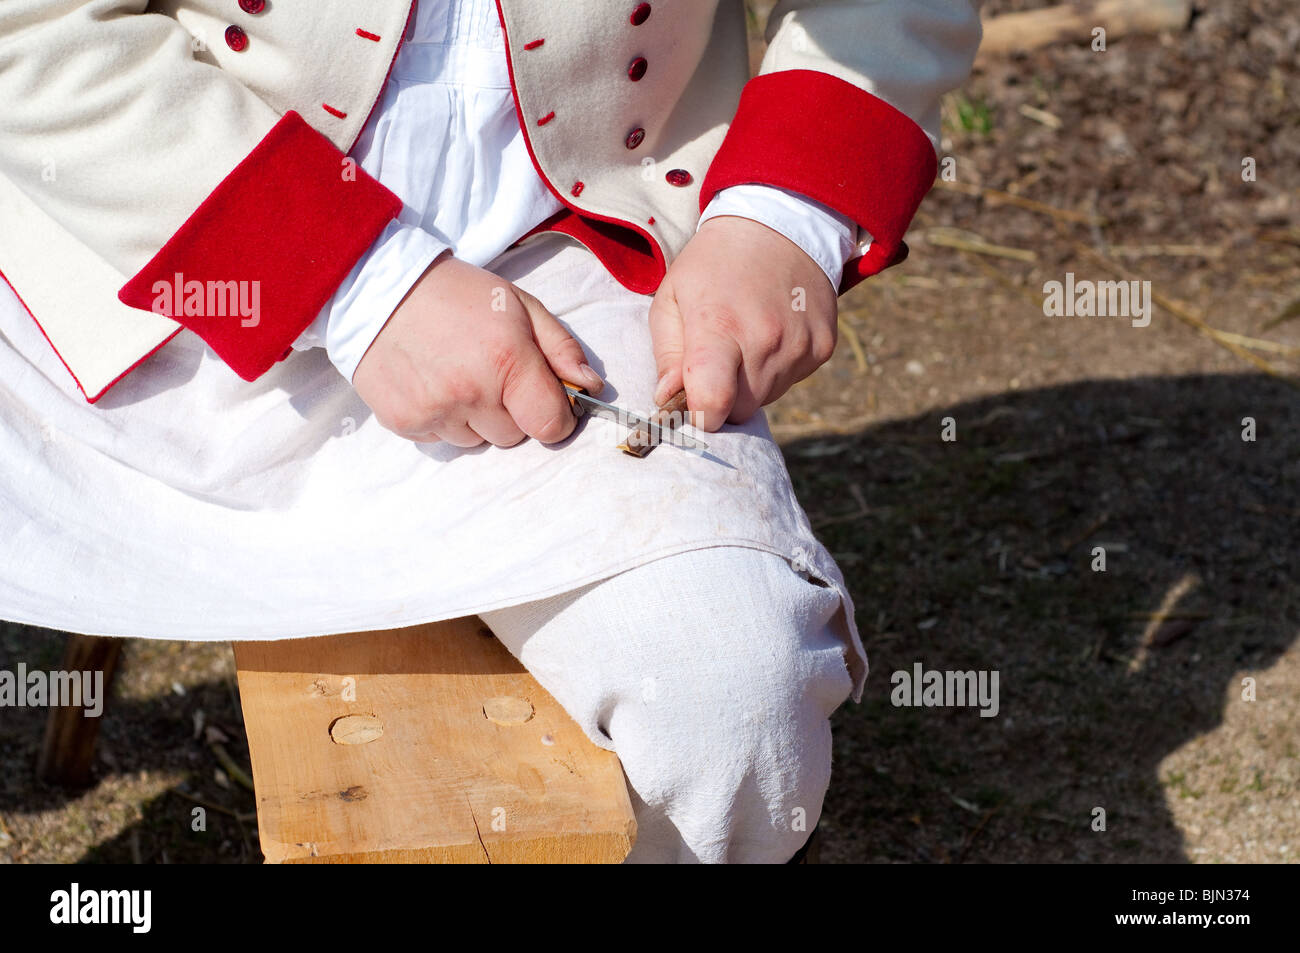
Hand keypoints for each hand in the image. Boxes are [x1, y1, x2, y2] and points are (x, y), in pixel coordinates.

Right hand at [353, 253, 602, 445]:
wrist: (378, 288)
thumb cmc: (458, 294)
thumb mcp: (520, 305)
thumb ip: (561, 347)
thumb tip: (592, 388)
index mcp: (507, 360)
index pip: (551, 426)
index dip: (555, 416)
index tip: (544, 399)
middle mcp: (471, 392)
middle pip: (514, 436)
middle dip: (510, 411)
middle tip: (489, 372)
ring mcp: (434, 411)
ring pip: (478, 441)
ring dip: (475, 417)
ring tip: (456, 374)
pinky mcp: (405, 423)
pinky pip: (443, 440)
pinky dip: (443, 419)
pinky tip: (432, 383)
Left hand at [649, 216, 837, 431]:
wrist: (780, 225)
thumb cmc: (714, 264)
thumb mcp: (672, 296)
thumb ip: (667, 354)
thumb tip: (669, 398)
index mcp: (720, 326)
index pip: (714, 402)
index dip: (700, 417)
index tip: (692, 407)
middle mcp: (766, 341)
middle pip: (740, 410)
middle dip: (724, 398)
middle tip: (717, 361)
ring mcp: (800, 346)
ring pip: (766, 398)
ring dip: (750, 383)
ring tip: (746, 337)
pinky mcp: (823, 347)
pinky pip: (792, 381)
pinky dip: (777, 368)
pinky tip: (772, 332)